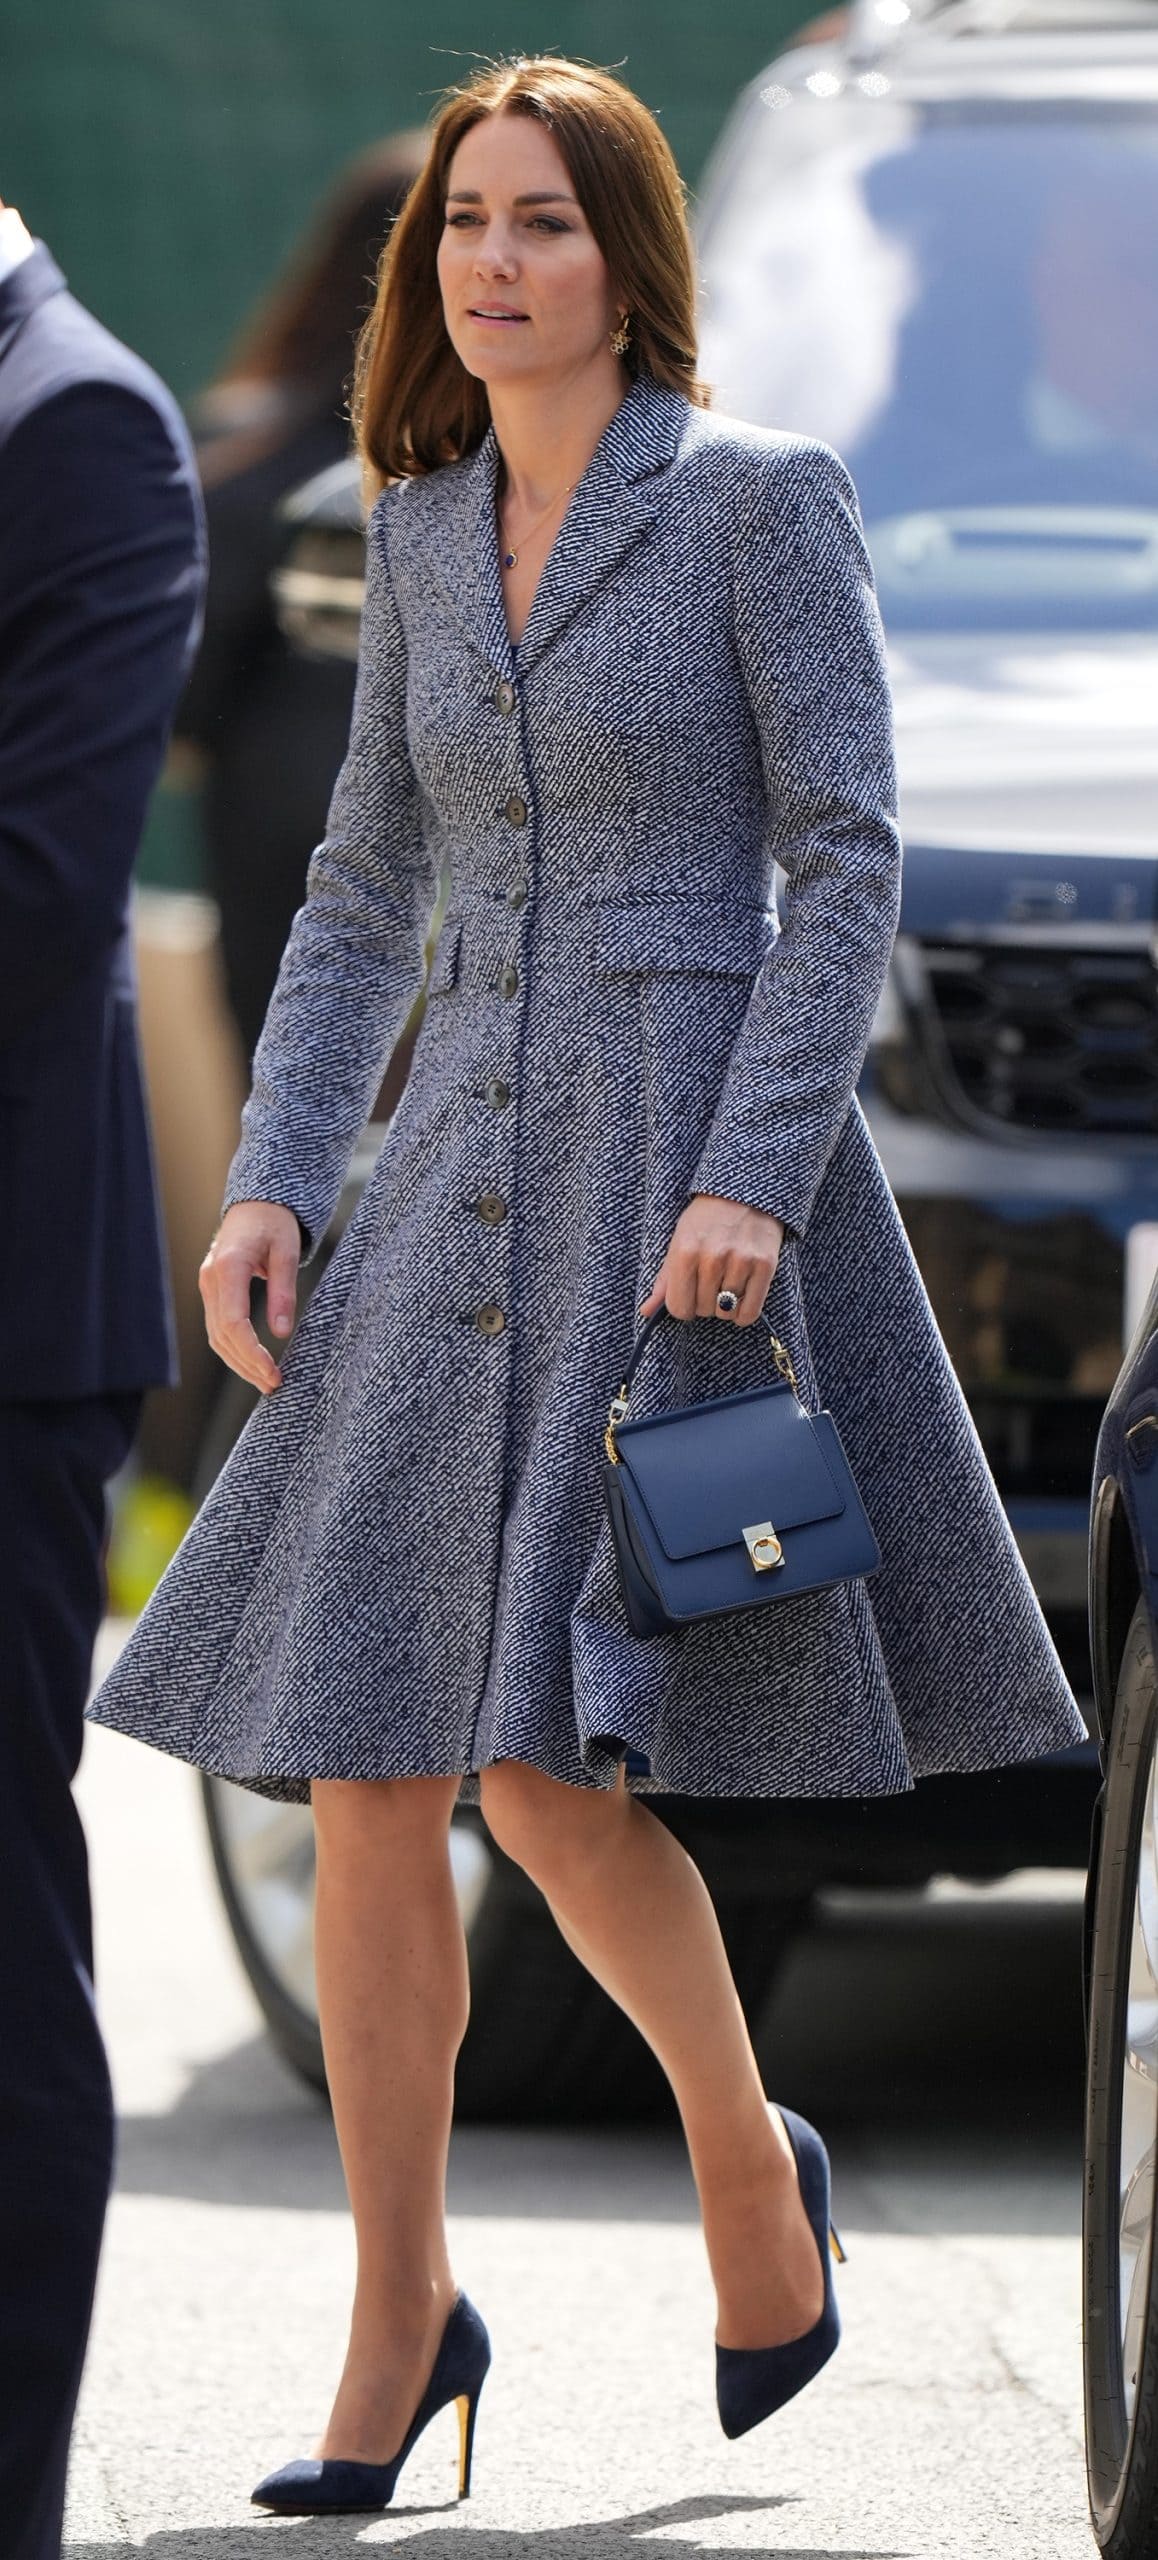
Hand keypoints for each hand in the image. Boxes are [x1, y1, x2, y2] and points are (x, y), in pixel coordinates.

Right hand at [199, 1200, 300, 1393]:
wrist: (255, 1204)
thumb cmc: (274, 1223)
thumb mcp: (287, 1252)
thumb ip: (283, 1292)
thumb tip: (282, 1333)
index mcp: (228, 1267)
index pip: (233, 1321)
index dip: (251, 1352)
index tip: (273, 1372)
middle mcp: (210, 1279)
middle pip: (222, 1335)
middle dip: (247, 1365)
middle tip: (274, 1385)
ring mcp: (207, 1286)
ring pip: (216, 1335)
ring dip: (239, 1362)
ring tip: (266, 1382)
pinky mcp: (212, 1291)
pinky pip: (217, 1327)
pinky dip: (233, 1349)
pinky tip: (252, 1363)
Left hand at [638, 1194, 784, 1328]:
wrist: (745, 1192)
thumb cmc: (706, 1219)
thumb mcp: (679, 1241)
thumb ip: (664, 1280)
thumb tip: (645, 1311)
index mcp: (685, 1252)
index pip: (678, 1307)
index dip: (683, 1306)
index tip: (689, 1296)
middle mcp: (712, 1257)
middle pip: (704, 1310)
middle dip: (705, 1302)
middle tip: (710, 1282)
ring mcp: (741, 1261)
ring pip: (726, 1312)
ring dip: (725, 1305)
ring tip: (726, 1283)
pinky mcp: (765, 1265)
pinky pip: (750, 1312)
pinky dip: (744, 1312)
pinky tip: (741, 1297)